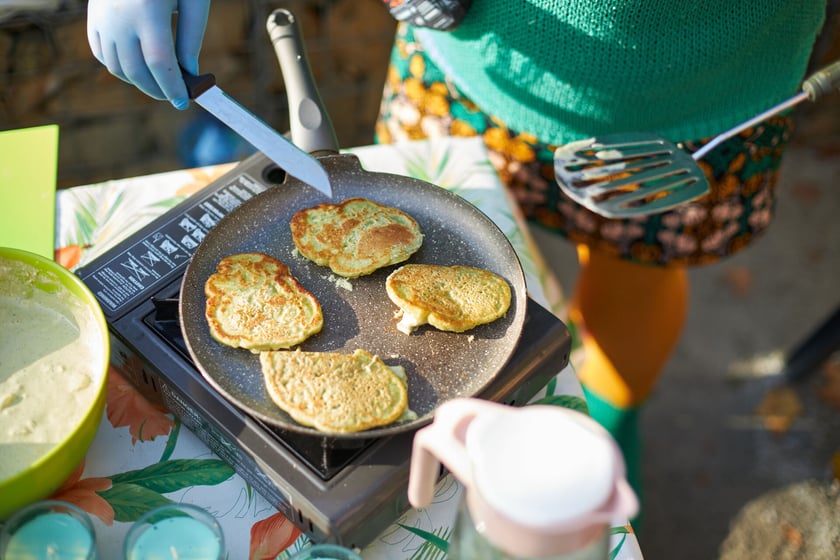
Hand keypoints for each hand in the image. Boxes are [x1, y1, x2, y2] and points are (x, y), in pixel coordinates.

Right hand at [87, 0, 210, 109]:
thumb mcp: (191, 0)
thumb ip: (192, 35)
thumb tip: (190, 72)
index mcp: (148, 12)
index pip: (160, 63)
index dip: (172, 87)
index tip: (185, 101)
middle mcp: (119, 19)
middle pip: (137, 72)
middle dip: (158, 91)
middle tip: (175, 96)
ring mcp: (102, 19)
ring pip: (117, 68)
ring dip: (140, 83)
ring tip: (160, 83)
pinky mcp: (92, 18)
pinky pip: (102, 55)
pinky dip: (120, 69)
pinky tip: (138, 70)